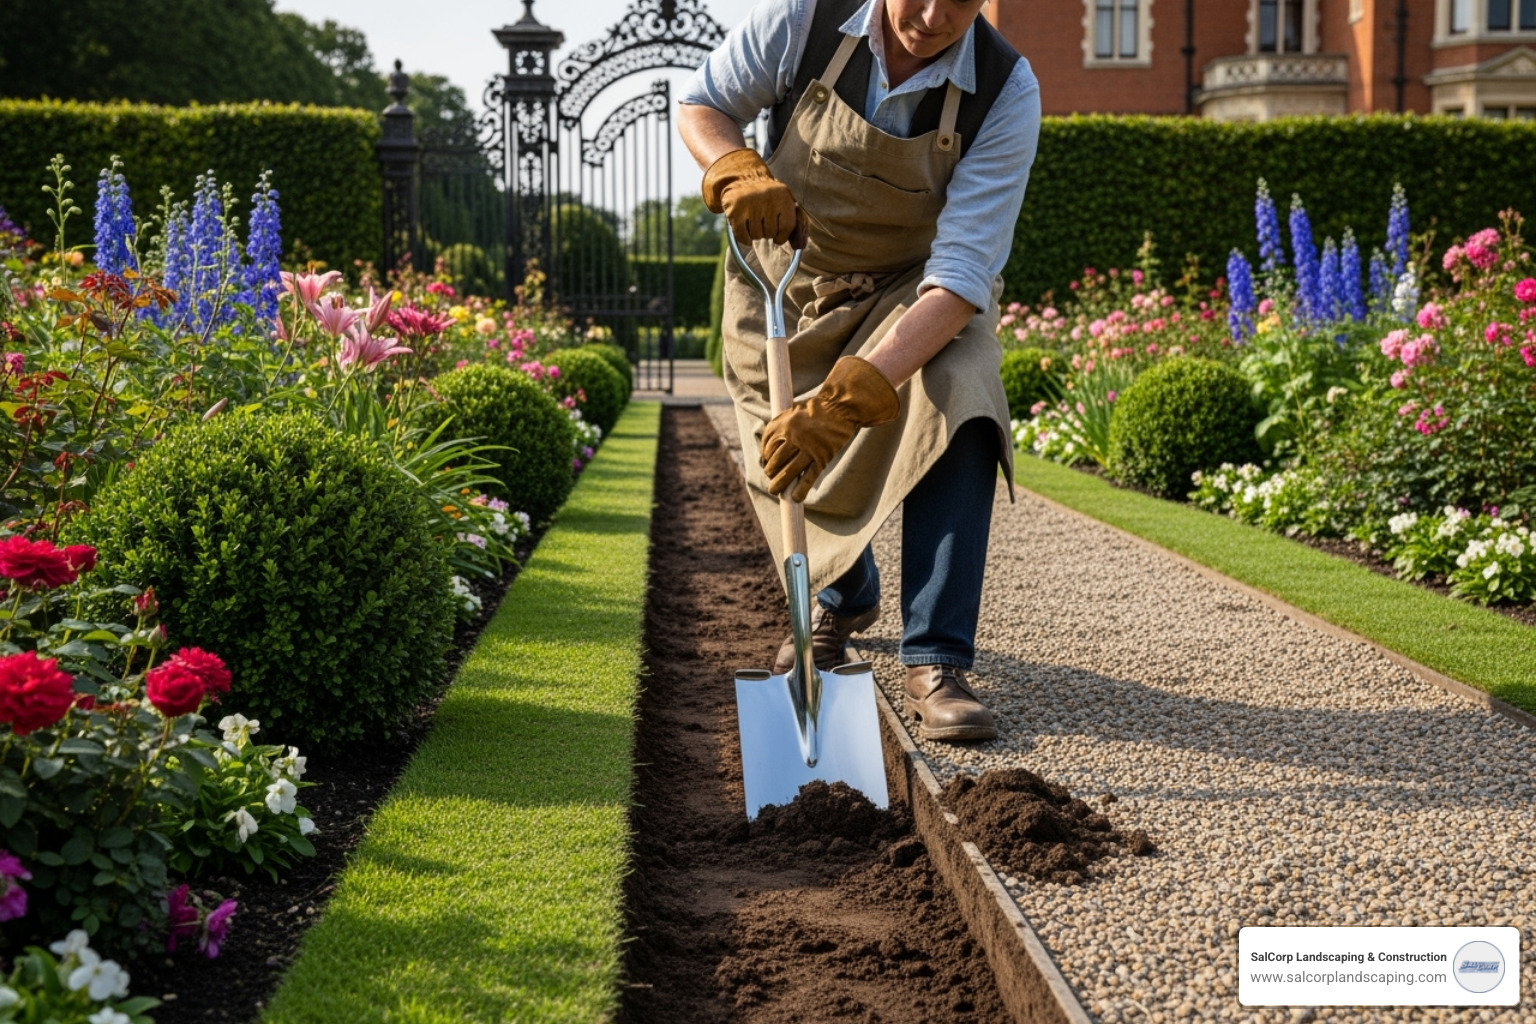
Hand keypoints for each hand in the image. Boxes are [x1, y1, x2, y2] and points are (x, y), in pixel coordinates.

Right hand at [702, 148, 808, 247]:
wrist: (744, 179)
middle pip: (771, 233)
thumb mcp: (786, 201)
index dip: (783, 236)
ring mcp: (749, 204)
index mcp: (783, 196)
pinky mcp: (734, 211)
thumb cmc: (770, 197)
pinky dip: (745, 238)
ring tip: (754, 221)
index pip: (787, 226)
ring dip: (756, 234)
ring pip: (757, 236)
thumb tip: (801, 246)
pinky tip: (746, 229)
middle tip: (763, 221)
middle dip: (768, 232)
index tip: (778, 236)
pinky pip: (743, 237)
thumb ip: (797, 221)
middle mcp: (766, 198)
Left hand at [760, 357, 899, 501]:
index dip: (765, 457)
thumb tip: (765, 452)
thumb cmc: (814, 410)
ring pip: (789, 472)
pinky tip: (796, 498)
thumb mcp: (791, 412)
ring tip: (775, 491)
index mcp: (783, 423)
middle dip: (771, 472)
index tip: (766, 463)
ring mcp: (809, 448)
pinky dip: (802, 489)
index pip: (767, 446)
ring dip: (780, 484)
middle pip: (776, 461)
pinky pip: (809, 477)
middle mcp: (794, 436)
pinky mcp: (822, 457)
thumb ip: (778, 428)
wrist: (840, 407)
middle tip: (771, 478)